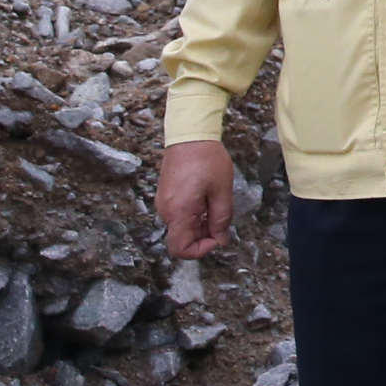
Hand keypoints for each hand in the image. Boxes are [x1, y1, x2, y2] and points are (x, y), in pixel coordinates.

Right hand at [155, 138, 233, 259]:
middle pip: (183, 238)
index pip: (180, 249)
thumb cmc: (207, 160)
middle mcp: (166, 211)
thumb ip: (221, 218)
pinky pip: (179, 214)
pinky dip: (194, 214)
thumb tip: (221, 239)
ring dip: (200, 223)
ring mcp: (164, 203)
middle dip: (205, 234)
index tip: (218, 237)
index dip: (200, 250)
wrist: (189, 135)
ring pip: (182, 226)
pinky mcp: (166, 196)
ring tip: (216, 201)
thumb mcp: (222, 190)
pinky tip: (207, 197)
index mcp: (178, 212)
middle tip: (222, 215)